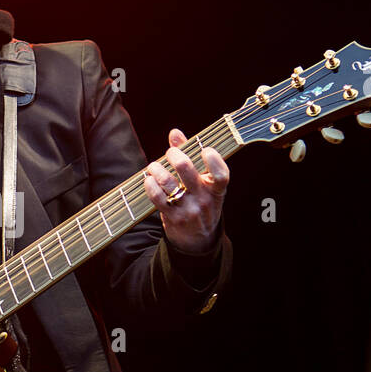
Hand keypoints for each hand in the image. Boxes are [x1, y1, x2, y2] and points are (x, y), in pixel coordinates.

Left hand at [143, 128, 228, 253]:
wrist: (198, 238)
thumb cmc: (200, 201)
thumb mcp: (203, 182)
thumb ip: (190, 155)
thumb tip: (175, 133)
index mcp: (216, 189)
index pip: (221, 175)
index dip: (214, 160)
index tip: (205, 150)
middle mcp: (204, 200)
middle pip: (187, 171)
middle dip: (174, 155)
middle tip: (170, 153)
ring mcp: (189, 210)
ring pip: (168, 182)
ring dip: (157, 169)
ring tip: (154, 166)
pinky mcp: (174, 218)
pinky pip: (158, 197)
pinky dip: (150, 185)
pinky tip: (149, 180)